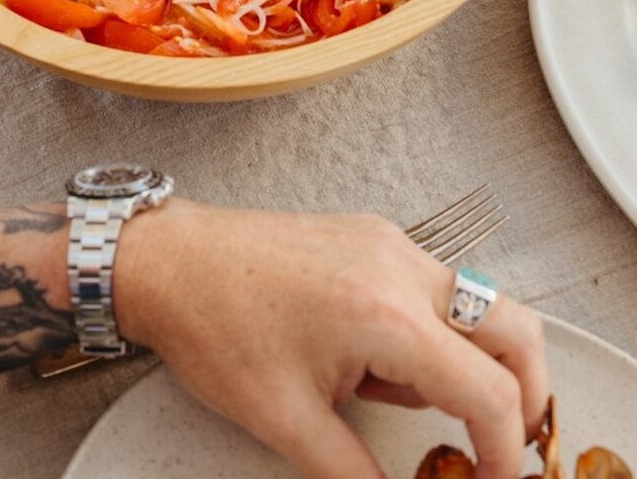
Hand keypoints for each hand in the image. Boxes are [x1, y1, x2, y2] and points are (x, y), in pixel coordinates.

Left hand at [114, 201, 547, 478]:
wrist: (168, 259)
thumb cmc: (214, 324)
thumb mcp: (286, 421)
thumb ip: (355, 474)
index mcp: (384, 313)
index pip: (490, 389)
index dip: (505, 452)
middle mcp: (399, 266)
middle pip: (514, 328)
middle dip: (522, 394)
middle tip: (493, 446)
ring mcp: (389, 243)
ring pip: (476, 305)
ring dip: (465, 362)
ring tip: (384, 393)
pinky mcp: (372, 236)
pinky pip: (432, 287)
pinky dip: (430, 331)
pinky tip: (371, 358)